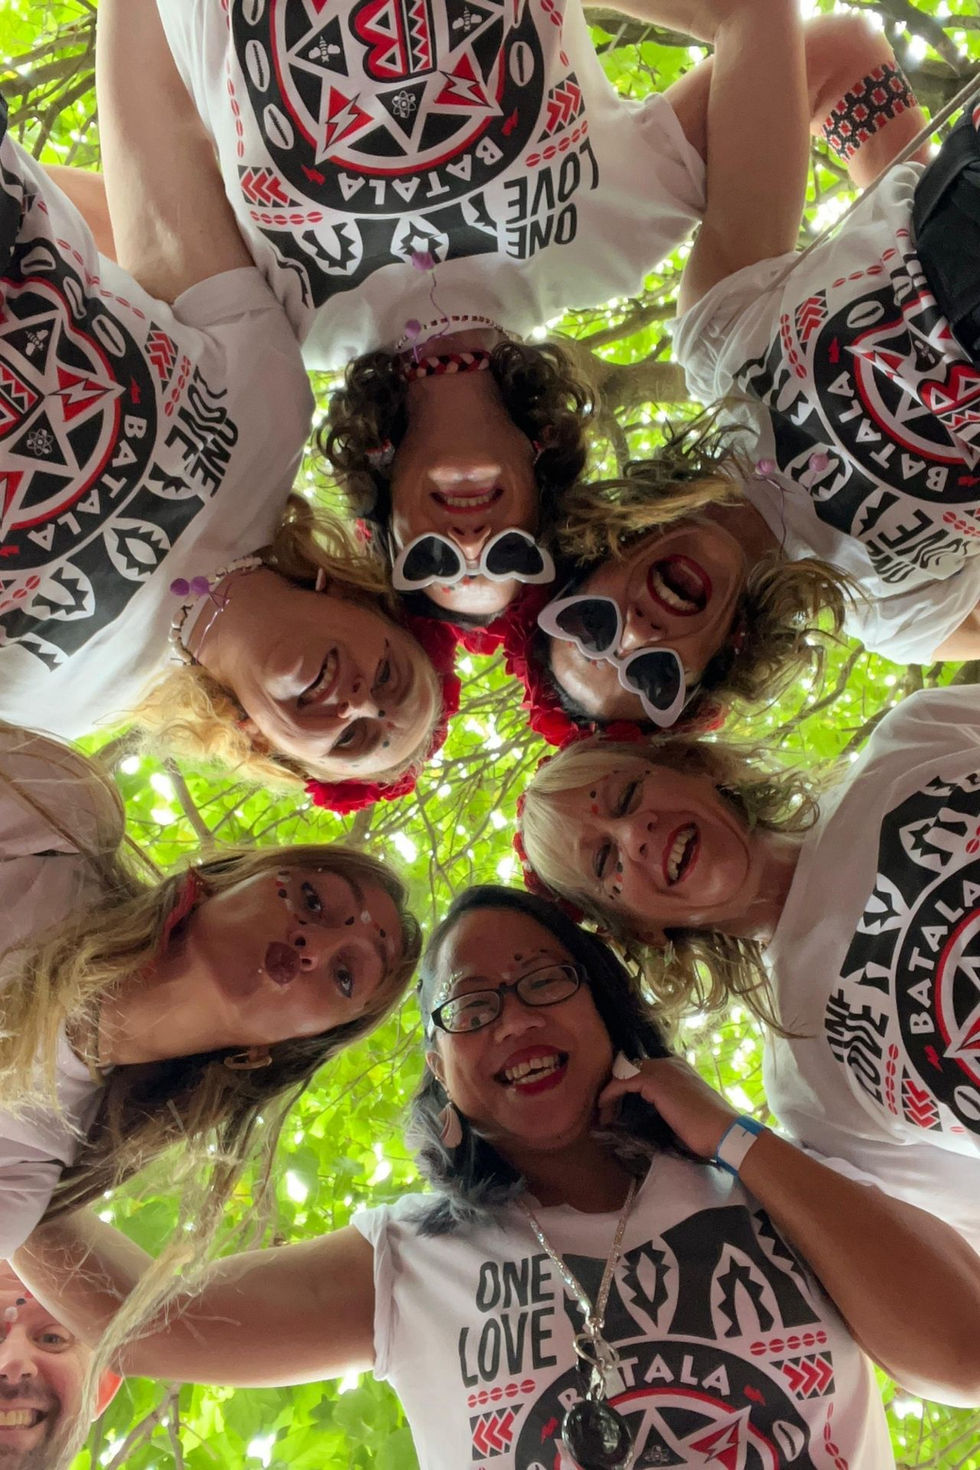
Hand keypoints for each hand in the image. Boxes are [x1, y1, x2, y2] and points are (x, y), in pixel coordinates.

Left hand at [597, 1056, 739, 1159]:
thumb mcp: (684, 1111)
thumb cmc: (708, 1130)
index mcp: (678, 1068)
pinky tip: (604, 1109)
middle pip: (630, 1068)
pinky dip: (609, 1095)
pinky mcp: (654, 1081)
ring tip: (604, 1115)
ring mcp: (663, 1069)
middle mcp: (670, 1063)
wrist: (725, 1133)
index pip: (643, 1069)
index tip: (617, 1108)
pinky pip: (622, 1082)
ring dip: (610, 1093)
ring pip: (623, 1073)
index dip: (626, 1086)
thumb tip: (645, 1116)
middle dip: (616, 1088)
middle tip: (607, 1112)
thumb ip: (666, 1105)